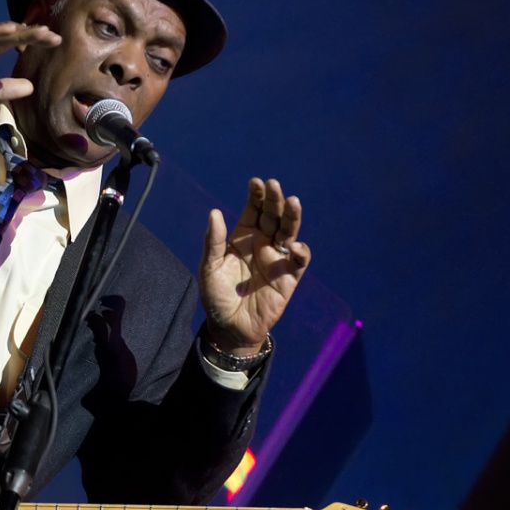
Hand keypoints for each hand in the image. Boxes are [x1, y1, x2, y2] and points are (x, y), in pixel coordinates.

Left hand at [199, 178, 310, 355]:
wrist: (228, 327)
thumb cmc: (216, 296)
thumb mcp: (209, 267)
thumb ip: (213, 241)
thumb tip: (215, 212)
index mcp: (244, 237)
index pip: (254, 210)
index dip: (256, 196)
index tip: (256, 182)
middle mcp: (262, 244)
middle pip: (273, 216)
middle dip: (274, 200)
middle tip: (274, 185)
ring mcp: (276, 259)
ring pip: (289, 232)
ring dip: (292, 217)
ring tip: (293, 202)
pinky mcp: (288, 278)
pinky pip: (298, 261)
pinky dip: (300, 252)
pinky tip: (294, 246)